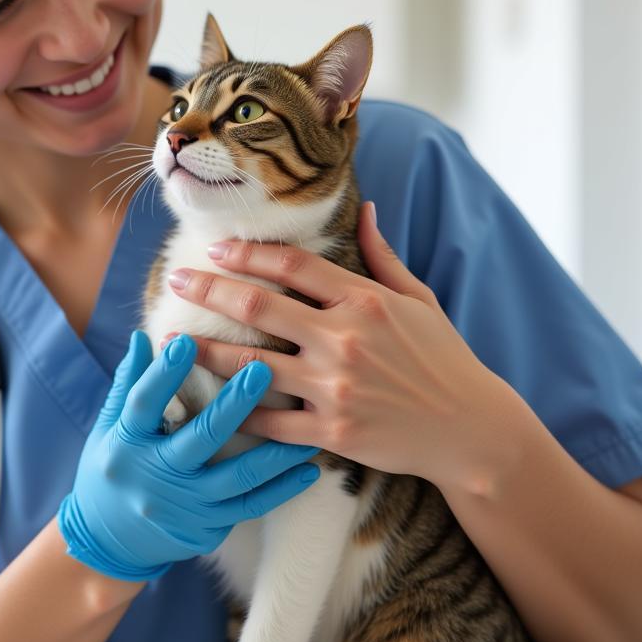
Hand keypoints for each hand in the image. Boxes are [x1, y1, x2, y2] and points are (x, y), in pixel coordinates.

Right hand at [57, 331, 321, 581]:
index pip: (144, 403)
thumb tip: (142, 336)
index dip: (164, 374)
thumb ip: (128, 383)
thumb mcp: (109, 427)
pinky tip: (309, 471)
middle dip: (234, 404)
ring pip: (236, 477)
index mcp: (125, 443)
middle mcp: (154, 476)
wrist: (108, 541)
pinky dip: (281, 490)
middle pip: (200, 438)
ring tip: (307, 426)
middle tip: (263, 369)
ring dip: (275, 453)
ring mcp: (183, 506)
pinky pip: (249, 507)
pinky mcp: (205, 528)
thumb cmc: (111, 469)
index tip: (187, 341)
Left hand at [163, 202, 513, 487]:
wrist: (471, 429)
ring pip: (250, 366)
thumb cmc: (444, 359)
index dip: (249, 252)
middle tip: (175, 280)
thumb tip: (365, 209)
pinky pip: (271, 422)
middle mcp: (344, 339)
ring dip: (204, 352)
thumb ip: (383, 255)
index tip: (218, 248)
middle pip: (258, 306)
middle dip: (209, 290)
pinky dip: (239, 412)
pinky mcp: (332, 432)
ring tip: (169, 342)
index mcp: (364, 300)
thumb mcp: (419, 299)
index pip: (293, 265)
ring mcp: (335, 388)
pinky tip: (208, 402)